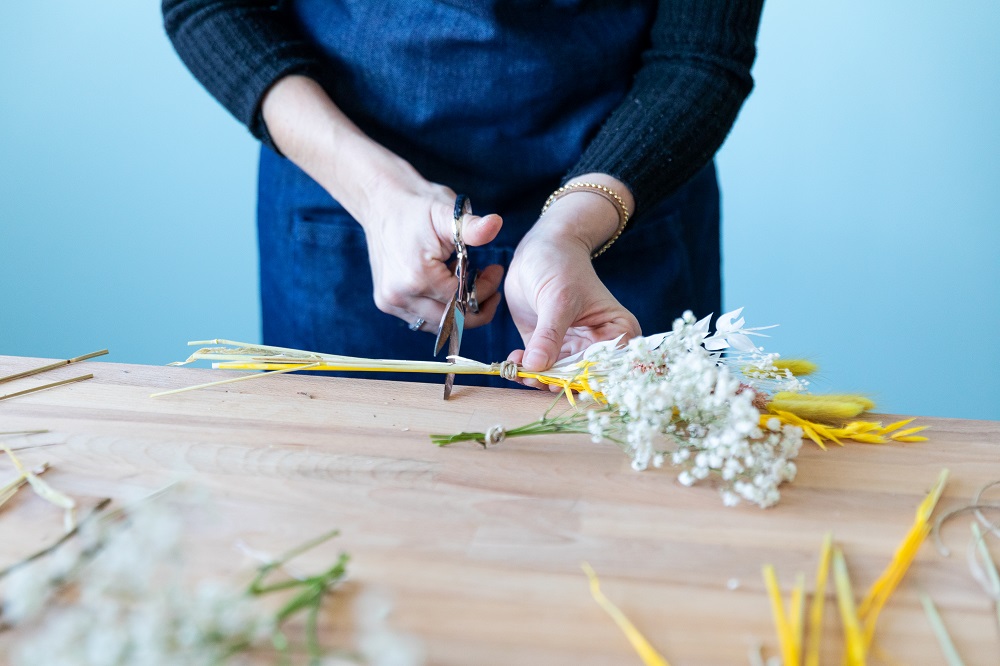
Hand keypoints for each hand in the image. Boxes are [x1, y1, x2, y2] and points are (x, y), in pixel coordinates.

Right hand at [360, 167, 504, 331]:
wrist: (380, 201)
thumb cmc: (417, 205)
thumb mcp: (447, 212)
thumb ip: (472, 226)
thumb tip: (496, 224)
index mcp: (416, 278)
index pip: (463, 301)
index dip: (486, 289)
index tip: (495, 269)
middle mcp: (400, 296)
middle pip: (452, 321)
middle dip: (477, 304)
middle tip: (489, 280)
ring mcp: (390, 302)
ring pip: (439, 325)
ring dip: (460, 309)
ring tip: (467, 280)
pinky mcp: (387, 303)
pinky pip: (423, 319)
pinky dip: (442, 309)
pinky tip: (448, 284)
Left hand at [504, 189, 640, 388]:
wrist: (539, 248)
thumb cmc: (561, 264)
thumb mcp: (558, 299)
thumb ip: (549, 335)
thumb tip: (537, 367)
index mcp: (617, 333)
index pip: (606, 367)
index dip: (583, 378)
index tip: (557, 379)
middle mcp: (597, 347)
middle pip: (580, 378)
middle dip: (555, 381)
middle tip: (532, 377)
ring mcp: (572, 349)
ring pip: (557, 377)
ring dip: (536, 378)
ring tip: (518, 368)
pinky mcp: (548, 348)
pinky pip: (538, 368)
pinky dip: (525, 369)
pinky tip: (513, 359)